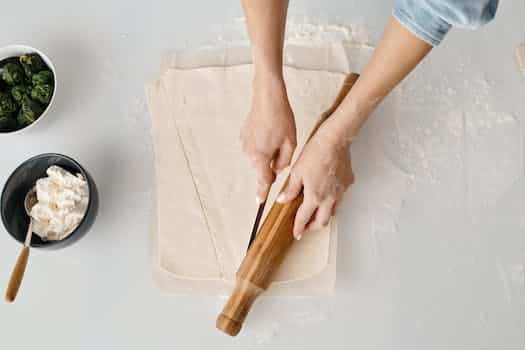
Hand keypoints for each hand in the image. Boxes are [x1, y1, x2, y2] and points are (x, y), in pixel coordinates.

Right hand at [241, 76, 296, 202]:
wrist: (267, 97)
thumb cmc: (280, 118)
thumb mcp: (290, 142)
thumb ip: (285, 161)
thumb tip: (278, 168)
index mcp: (261, 157)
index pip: (263, 180)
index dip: (263, 192)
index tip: (260, 202)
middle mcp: (249, 152)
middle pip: (262, 167)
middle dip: (271, 163)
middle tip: (282, 147)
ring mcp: (244, 143)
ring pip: (258, 156)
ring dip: (267, 152)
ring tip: (276, 135)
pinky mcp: (243, 135)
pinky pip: (254, 146)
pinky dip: (261, 143)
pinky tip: (268, 131)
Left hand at [277, 120, 353, 238]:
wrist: (335, 140)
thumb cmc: (315, 152)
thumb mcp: (297, 172)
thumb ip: (291, 189)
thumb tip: (283, 199)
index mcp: (315, 196)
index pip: (304, 218)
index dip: (299, 228)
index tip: (296, 233)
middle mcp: (330, 198)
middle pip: (322, 222)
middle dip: (313, 227)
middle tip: (306, 226)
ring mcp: (341, 192)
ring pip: (333, 212)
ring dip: (324, 216)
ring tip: (316, 213)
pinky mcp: (347, 184)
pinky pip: (340, 198)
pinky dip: (332, 202)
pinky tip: (327, 195)